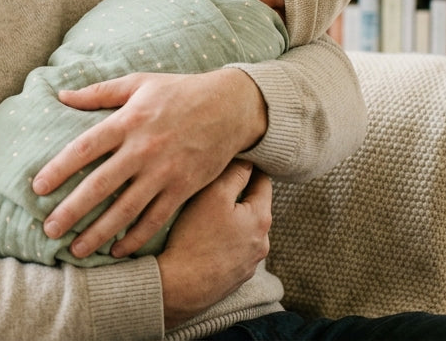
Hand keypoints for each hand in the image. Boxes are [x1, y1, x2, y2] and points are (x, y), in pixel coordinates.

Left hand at [31, 67, 266, 258]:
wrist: (230, 106)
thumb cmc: (179, 91)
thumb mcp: (138, 83)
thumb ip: (99, 92)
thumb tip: (62, 95)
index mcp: (128, 121)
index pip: (85, 148)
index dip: (59, 169)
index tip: (38, 188)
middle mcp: (143, 149)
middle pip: (100, 185)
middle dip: (72, 210)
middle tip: (49, 230)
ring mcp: (164, 172)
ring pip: (126, 209)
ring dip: (99, 232)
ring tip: (76, 250)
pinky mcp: (183, 188)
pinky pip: (156, 219)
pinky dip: (136, 237)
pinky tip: (117, 251)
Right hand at [158, 160, 272, 327]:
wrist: (182, 287)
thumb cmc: (195, 238)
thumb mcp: (213, 195)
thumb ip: (234, 174)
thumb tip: (246, 159)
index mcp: (261, 218)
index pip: (263, 181)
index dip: (248, 167)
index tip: (232, 160)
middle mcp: (262, 241)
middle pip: (254, 206)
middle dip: (238, 194)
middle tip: (214, 185)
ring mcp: (250, 262)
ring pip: (244, 229)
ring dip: (231, 219)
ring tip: (205, 215)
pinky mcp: (236, 277)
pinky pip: (233, 250)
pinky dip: (223, 241)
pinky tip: (204, 240)